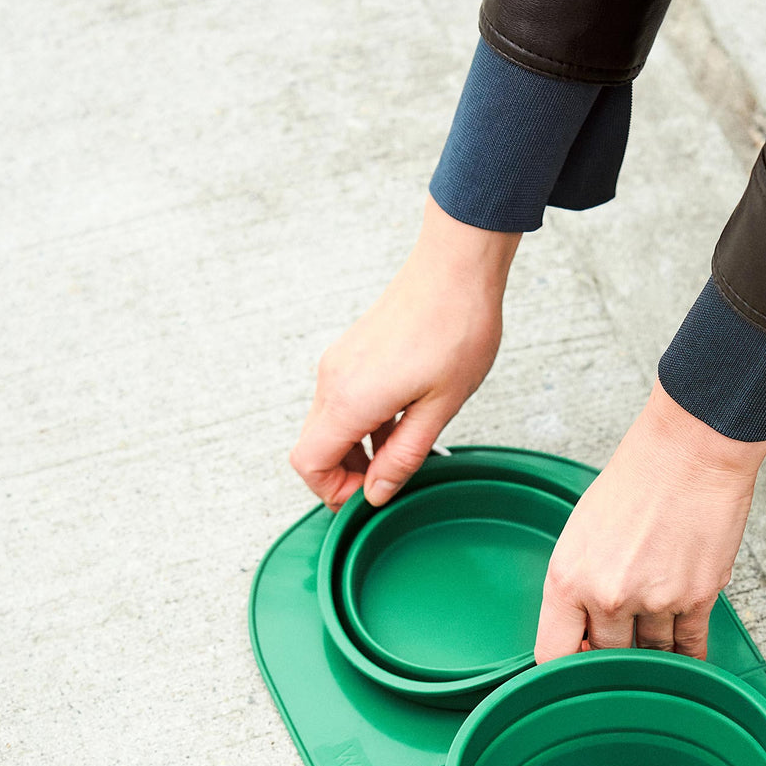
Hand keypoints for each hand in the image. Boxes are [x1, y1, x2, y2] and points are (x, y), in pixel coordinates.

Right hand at [290, 195, 521, 509]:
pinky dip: (365, 424)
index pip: (309, 463)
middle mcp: (334, 380)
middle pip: (316, 447)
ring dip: (358, 450)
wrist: (457, 269)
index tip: (372, 496)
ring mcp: (340, 363)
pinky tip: (403, 424)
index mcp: (350, 399)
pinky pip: (345, 402)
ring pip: (331, 425)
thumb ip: (403, 457)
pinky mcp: (353, 353)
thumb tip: (377, 493)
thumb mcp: (439, 408)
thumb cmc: (456, 329)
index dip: (333, 491)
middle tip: (391, 482)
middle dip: (347, 474)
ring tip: (404, 453)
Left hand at [535, 379, 765, 661]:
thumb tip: (581, 631)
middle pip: (606, 658)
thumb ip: (575, 588)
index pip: (554, 654)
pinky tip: (684, 654)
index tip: (578, 666)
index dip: (566, 667)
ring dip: (653, 649)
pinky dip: (687, 654)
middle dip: (614, 653)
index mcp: (567, 579)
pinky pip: (689, 646)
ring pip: (651, 653)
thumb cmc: (634, 483)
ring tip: (657, 628)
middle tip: (623, 642)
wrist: (689, 454)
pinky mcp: (697, 598)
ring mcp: (655, 600)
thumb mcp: (580, 535)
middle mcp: (608, 596)